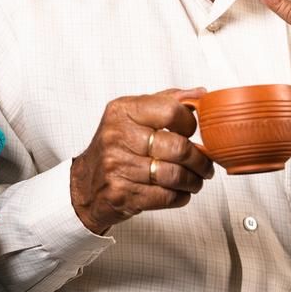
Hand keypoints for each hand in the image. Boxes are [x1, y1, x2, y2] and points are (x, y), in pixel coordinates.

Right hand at [70, 88, 214, 234]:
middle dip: (200, 160)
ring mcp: (118, 166)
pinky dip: (181, 196)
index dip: (190, 123)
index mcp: (122, 111)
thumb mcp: (132, 114)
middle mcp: (117, 136)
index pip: (171, 111)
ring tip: (196, 180)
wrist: (85, 184)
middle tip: (205, 165)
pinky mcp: (122, 194)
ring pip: (175, 175)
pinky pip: (166, 197)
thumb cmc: (115, 146)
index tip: (192, 132)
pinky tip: (180, 192)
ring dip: (194, 181)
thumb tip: (200, 94)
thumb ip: (166, 101)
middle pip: (178, 147)